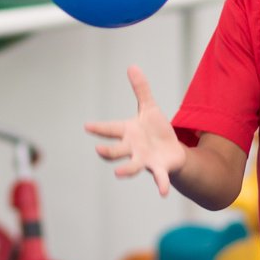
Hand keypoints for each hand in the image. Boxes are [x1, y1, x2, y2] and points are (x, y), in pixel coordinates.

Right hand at [86, 66, 187, 197]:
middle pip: (117, 150)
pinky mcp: (160, 169)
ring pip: (132, 166)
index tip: (87, 126)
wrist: (172, 152)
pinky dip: (161, 185)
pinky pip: (159, 178)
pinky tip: (163, 192)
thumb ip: (141, 90)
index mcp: (128, 132)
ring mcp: (145, 160)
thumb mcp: (149, 108)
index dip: (99, 128)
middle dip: (108, 151)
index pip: (111, 129)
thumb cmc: (156, 131)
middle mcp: (133, 148)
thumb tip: (132, 66)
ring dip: (126, 170)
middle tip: (99, 150)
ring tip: (119, 174)